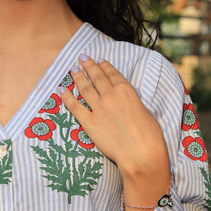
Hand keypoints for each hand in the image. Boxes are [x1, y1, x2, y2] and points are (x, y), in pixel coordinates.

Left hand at [58, 55, 168, 179]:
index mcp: (127, 90)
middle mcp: (110, 96)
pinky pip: (74, 106)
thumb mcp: (145, 110)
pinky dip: (67, 96)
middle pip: (96, 77)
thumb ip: (132, 101)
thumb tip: (125, 99)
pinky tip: (61, 89)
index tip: (99, 60)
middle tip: (82, 58)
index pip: (112, 74)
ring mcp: (98, 108)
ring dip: (78, 77)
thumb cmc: (149, 134)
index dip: (104, 66)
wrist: (140, 152)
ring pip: (85, 88)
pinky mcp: (89, 122)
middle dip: (88, 66)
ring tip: (73, 69)